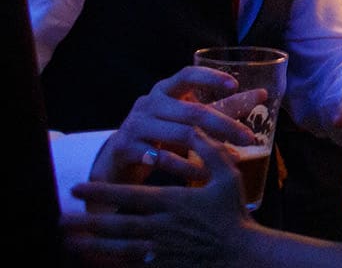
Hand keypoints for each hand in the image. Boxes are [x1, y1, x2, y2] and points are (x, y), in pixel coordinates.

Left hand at [67, 132, 247, 263]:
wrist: (240, 252)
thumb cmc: (232, 212)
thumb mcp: (227, 176)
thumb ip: (210, 152)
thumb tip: (197, 128)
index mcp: (174, 203)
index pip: (129, 197)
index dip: (101, 192)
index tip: (77, 188)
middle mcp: (160, 227)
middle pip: (115, 225)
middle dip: (85, 222)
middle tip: (60, 219)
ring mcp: (158, 249)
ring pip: (115, 247)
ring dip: (89, 245)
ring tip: (67, 242)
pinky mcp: (159, 265)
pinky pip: (127, 264)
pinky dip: (108, 262)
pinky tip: (93, 261)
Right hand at [91, 67, 263, 186]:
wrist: (116, 162)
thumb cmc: (160, 135)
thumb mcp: (188, 119)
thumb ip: (222, 107)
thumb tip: (262, 94)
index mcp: (165, 90)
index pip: (187, 75)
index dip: (210, 77)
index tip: (233, 85)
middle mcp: (148, 103)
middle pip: (191, 110)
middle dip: (224, 125)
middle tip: (250, 138)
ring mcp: (134, 125)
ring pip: (178, 135)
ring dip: (208, 149)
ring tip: (233, 160)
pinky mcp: (124, 148)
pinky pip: (160, 158)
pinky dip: (183, 167)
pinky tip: (201, 174)